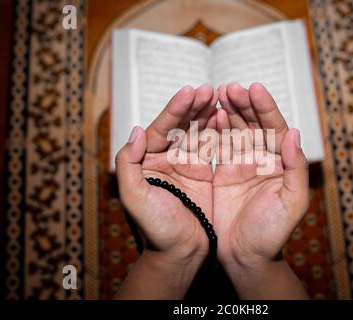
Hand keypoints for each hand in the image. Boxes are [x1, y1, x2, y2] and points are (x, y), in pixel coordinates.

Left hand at [115, 85, 217, 298]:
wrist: (181, 252)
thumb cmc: (156, 229)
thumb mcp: (134, 197)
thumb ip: (127, 164)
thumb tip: (136, 131)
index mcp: (147, 161)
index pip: (161, 128)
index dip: (175, 109)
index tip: (190, 91)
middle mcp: (165, 159)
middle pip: (179, 125)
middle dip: (193, 106)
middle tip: (208, 89)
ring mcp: (185, 164)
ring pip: (196, 131)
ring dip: (206, 113)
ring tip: (220, 95)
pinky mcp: (203, 172)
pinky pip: (210, 145)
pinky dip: (217, 130)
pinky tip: (224, 116)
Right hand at [213, 82, 308, 298]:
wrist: (245, 255)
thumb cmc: (272, 233)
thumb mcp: (292, 202)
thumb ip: (296, 168)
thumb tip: (294, 132)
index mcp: (282, 163)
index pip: (275, 127)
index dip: (266, 107)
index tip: (253, 88)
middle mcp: (263, 159)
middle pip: (255, 123)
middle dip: (245, 103)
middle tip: (231, 87)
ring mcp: (242, 163)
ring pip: (237, 129)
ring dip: (230, 110)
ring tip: (219, 93)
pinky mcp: (223, 171)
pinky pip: (220, 144)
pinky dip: (216, 128)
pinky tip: (212, 114)